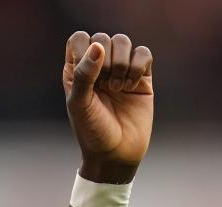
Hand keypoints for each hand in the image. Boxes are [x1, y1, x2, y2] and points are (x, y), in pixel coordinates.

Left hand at [63, 32, 153, 175]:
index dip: (85, 49)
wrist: (116, 154)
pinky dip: (138, 66)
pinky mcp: (141, 77)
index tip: (88, 74)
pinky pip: (144, 53)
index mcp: (77, 71)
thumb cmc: (92, 131)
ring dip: (122, 63)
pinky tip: (131, 86)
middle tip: (105, 87)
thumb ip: (84, 74)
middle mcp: (98, 67)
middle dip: (105, 60)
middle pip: (103, 38)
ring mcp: (120, 71)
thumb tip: (97, 46)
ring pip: (124, 41)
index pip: (79, 39)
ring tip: (118, 88)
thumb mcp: (80, 104)